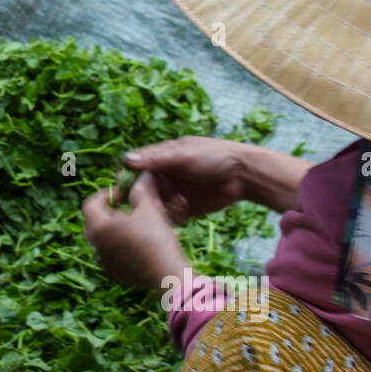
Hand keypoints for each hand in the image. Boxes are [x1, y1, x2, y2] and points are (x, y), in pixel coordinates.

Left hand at [82, 171, 188, 289]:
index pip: (89, 204)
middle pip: (94, 222)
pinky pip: (112, 255)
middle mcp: (95, 245)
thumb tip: (142, 176)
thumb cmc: (155, 237)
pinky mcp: (114, 274)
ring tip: (135, 226)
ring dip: (115, 230)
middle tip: (127, 209)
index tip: (122, 193)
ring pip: (103, 240)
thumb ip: (140, 190)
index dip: (105, 195)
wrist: (167, 272)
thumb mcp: (149, 208)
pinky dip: (120, 247)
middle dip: (108, 213)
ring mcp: (103, 262)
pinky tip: (139, 245)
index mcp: (98, 227)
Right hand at [121, 136, 247, 223]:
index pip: (134, 168)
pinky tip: (184, 211)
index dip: (128, 179)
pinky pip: (168, 216)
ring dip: (160, 207)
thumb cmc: (214, 156)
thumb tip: (126, 160)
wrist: (244, 175)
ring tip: (178, 204)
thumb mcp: (183, 155)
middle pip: (141, 190)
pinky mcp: (183, 208)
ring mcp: (173, 192)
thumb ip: (156, 159)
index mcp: (160, 158)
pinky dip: (172, 216)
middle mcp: (163, 175)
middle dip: (145, 197)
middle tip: (156, 201)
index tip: (127, 190)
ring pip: (154, 205)